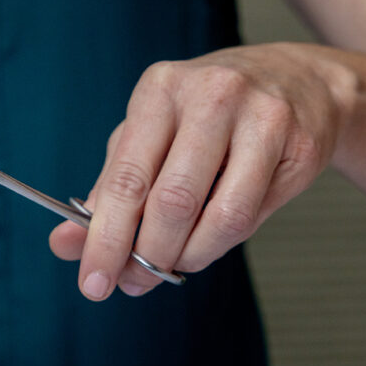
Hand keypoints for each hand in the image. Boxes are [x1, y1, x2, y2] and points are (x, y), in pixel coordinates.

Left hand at [50, 43, 348, 299]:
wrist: (296, 81)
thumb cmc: (201, 116)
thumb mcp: (146, 137)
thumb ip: (108, 190)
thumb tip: (64, 244)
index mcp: (159, 89)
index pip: (127, 178)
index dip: (106, 238)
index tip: (92, 282)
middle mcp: (211, 96)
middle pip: (172, 201)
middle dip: (147, 256)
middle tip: (134, 283)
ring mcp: (262, 118)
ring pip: (219, 218)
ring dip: (187, 256)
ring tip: (171, 264)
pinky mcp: (300, 146)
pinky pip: (252, 217)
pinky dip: (219, 244)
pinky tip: (205, 242)